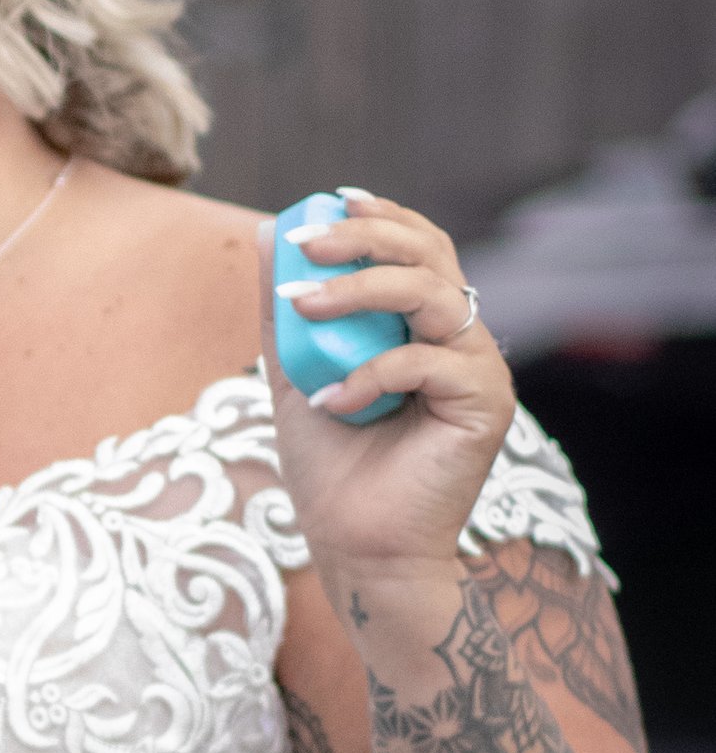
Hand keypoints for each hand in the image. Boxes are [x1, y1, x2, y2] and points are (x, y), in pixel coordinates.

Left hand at [257, 190, 514, 616]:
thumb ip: (285, 311)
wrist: (357, 549)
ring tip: (302, 306)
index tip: (329, 202)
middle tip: (307, 244)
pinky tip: (332, 402)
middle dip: (366, 238)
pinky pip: (428, 361)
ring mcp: (478, 369)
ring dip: (360, 291)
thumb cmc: (332, 468)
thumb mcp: (295, 374)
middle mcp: (459, 338)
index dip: (381, 216)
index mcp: (423, 325)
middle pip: (430, 254)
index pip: (418, 246)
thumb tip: (265, 233)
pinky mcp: (487, 404)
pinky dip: (372, 373)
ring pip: (432, 294)